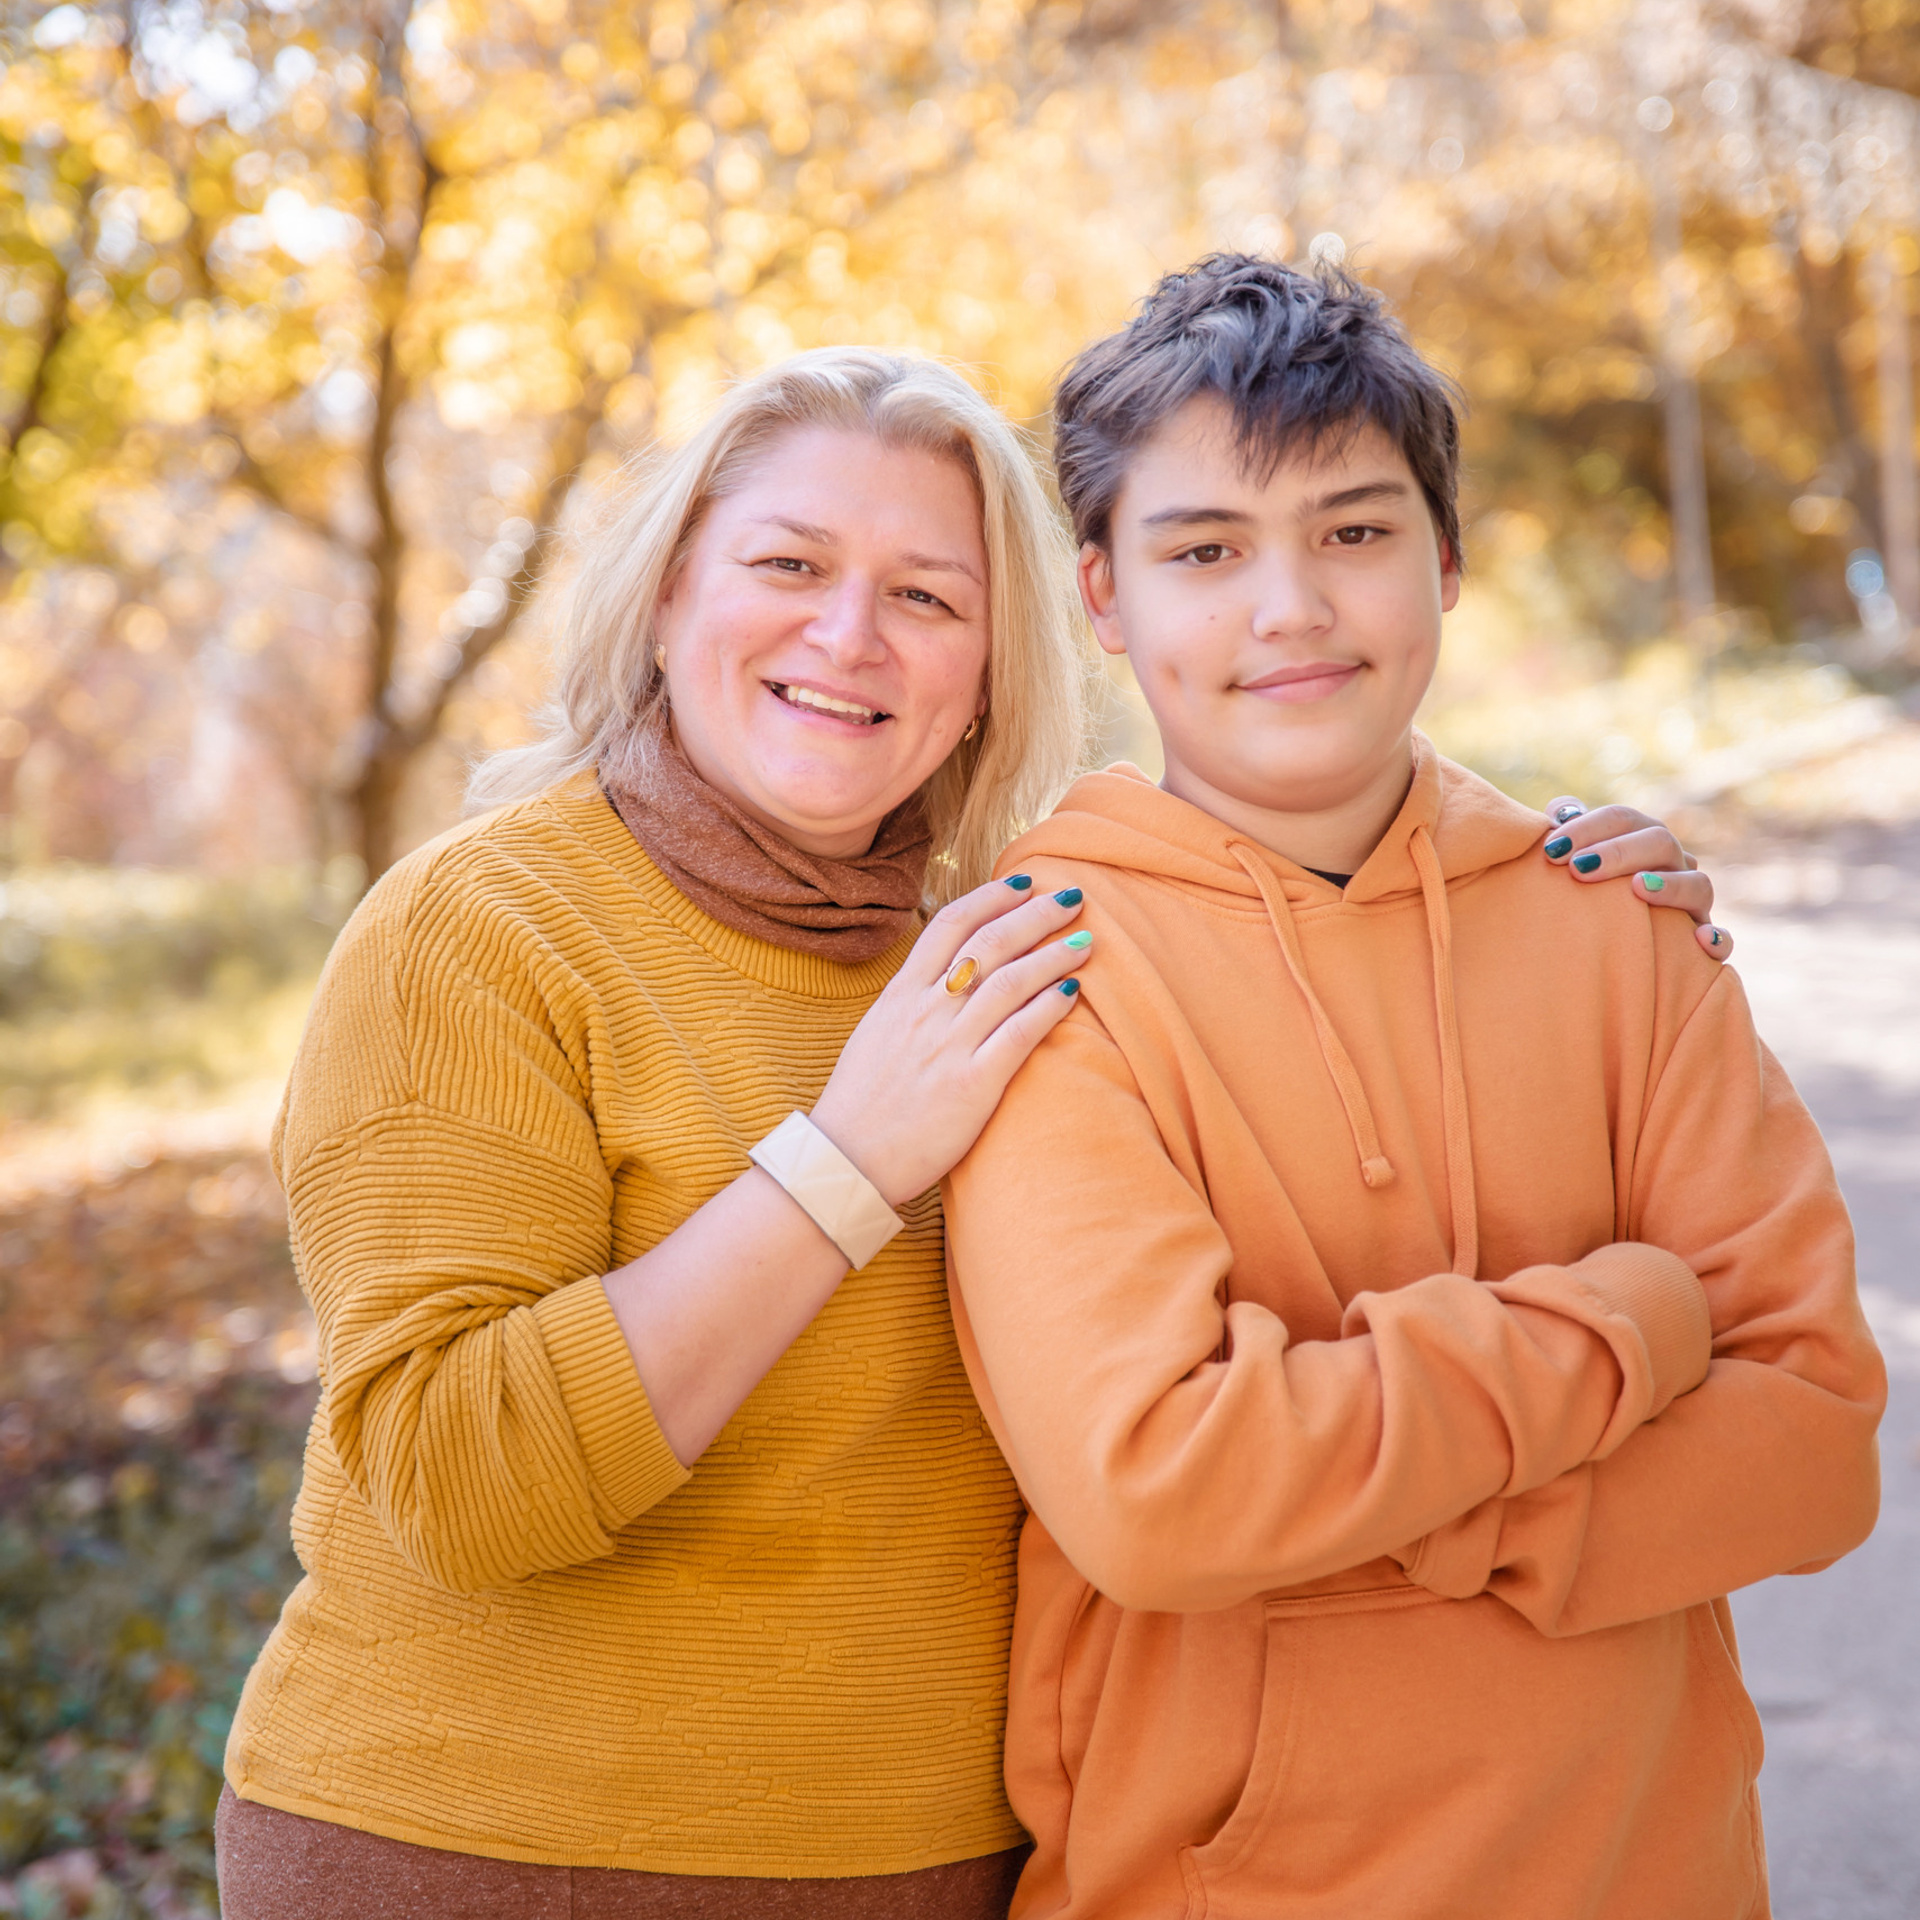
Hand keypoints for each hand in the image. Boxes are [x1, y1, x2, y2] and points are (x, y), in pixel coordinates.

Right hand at [811, 875, 1088, 1204]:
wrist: (846, 1159)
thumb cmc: (862, 1100)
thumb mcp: (878, 1031)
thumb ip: (912, 999)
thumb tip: (946, 972)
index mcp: (900, 993)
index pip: (950, 923)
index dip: (992, 896)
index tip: (1025, 882)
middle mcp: (926, 1010)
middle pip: (989, 942)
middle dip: (1035, 914)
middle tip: (1071, 897)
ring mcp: (949, 1046)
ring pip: (1011, 981)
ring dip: (1054, 954)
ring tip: (1086, 939)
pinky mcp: (972, 1085)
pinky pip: (1020, 1034)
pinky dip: (1050, 1006)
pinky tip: (1074, 989)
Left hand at [1541, 796, 1731, 959]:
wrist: (1614, 946)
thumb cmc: (1587, 893)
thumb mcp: (1575, 859)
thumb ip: (1567, 830)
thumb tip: (1557, 811)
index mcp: (1641, 838)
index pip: (1622, 819)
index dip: (1588, 827)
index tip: (1552, 849)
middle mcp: (1672, 864)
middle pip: (1660, 842)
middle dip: (1619, 851)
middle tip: (1578, 869)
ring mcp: (1692, 901)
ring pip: (1698, 884)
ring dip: (1670, 885)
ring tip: (1638, 888)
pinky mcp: (1702, 941)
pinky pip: (1721, 939)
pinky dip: (1716, 938)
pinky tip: (1700, 940)